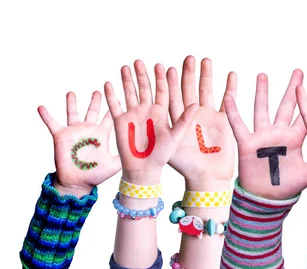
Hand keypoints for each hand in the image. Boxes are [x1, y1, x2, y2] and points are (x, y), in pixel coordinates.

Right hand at [38, 91, 120, 196]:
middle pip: (93, 111)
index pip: (110, 117)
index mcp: (102, 134)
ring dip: (72, 103)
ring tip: (71, 92)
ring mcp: (74, 132)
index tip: (120, 94)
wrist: (78, 183)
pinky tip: (41, 107)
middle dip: (95, 101)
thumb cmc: (96, 175)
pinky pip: (52, 123)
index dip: (114, 106)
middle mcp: (89, 130)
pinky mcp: (61, 136)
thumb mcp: (115, 164)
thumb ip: (126, 154)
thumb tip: (142, 150)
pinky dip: (46, 115)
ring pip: (73, 112)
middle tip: (99, 90)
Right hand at [104, 60, 197, 184]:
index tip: (162, 66)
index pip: (162, 91)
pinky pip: (115, 105)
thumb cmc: (163, 155)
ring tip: (125, 67)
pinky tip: (109, 83)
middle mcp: (147, 110)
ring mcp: (133, 114)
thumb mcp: (176, 137)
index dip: (161, 79)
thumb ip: (184, 120)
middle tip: (140, 61)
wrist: (144, 169)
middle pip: (145, 88)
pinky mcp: (120, 121)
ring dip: (127, 80)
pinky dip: (112, 95)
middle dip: (142, 75)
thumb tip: (195, 104)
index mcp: (161, 112)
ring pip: (130, 93)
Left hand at [167, 56, 235, 189]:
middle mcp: (192, 115)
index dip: (170, 82)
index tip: (167, 67)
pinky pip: (227, 101)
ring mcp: (208, 116)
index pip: (171, 96)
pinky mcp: (224, 121)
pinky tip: (231, 75)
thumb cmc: (187, 166)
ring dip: (207, 76)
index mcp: (177, 120)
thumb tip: (172, 107)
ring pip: (207, 91)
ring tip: (206, 60)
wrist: (207, 178)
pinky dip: (230, 88)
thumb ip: (174, 125)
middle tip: (189, 58)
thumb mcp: (174, 144)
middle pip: (189, 89)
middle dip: (189, 73)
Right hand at [224, 70, 306, 199]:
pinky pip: (238, 124)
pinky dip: (233, 112)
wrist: (266, 200)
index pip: (306, 114)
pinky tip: (229, 96)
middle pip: (287, 106)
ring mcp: (263, 137)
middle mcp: (280, 134)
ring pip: (262, 109)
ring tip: (263, 75)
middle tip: (299, 71)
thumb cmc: (287, 187)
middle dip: (292, 89)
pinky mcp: (247, 143)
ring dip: (262, 93)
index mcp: (295, 139)